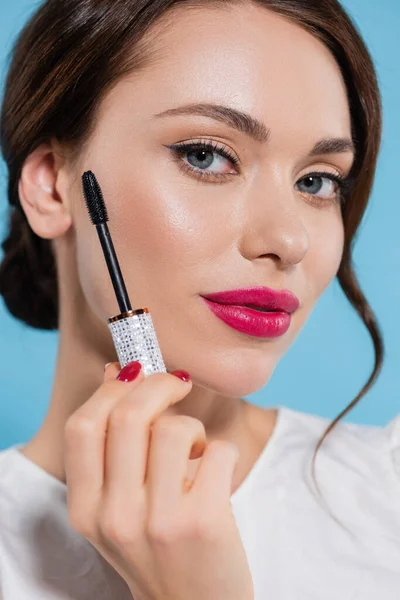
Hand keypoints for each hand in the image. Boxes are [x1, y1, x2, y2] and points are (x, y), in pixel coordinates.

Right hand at [63, 361, 253, 599]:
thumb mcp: (116, 505)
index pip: (83, 426)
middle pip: (127, 417)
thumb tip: (118, 373)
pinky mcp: (205, 522)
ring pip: (173, 429)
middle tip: (176, 384)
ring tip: (196, 448)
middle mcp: (115, 516)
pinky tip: (215, 471)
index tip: (137, 376)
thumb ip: (111, 446)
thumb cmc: (156, 545)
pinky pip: (218, 450)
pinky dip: (222, 450)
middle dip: (158, 384)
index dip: (112, 389)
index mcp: (86, 508)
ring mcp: (159, 522)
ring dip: (192, 426)